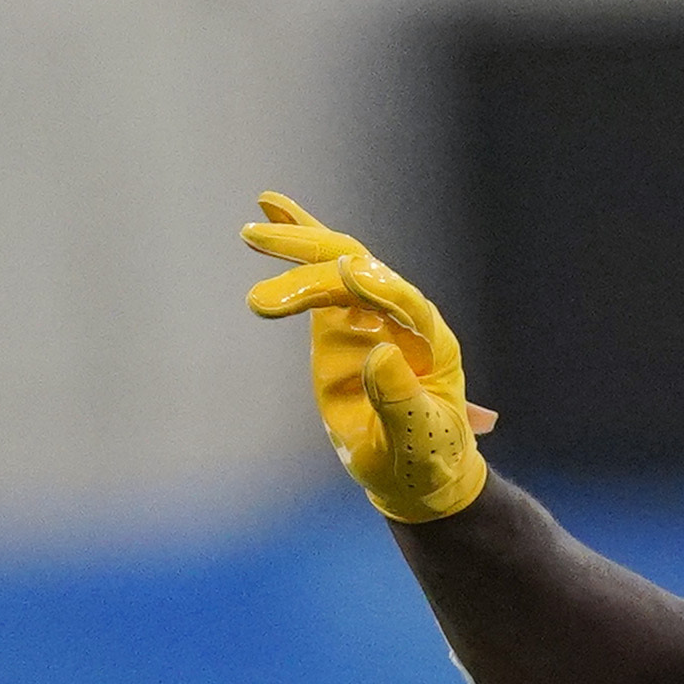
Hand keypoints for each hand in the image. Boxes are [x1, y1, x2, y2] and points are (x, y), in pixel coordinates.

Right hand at [239, 193, 493, 523]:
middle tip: (261, 244)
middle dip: (315, 257)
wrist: (415, 475)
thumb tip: (378, 352)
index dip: (377, 287)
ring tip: (252, 235)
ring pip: (335, 266)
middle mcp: (402, 319)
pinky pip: (321, 275)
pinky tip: (271, 208)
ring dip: (297, 248)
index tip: (346, 273)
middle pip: (360, 270)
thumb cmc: (426, 459)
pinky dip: (300, 240)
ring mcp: (370, 316)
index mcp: (432, 343)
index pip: (403, 302)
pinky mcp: (342, 322)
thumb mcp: (418, 438)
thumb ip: (401, 400)